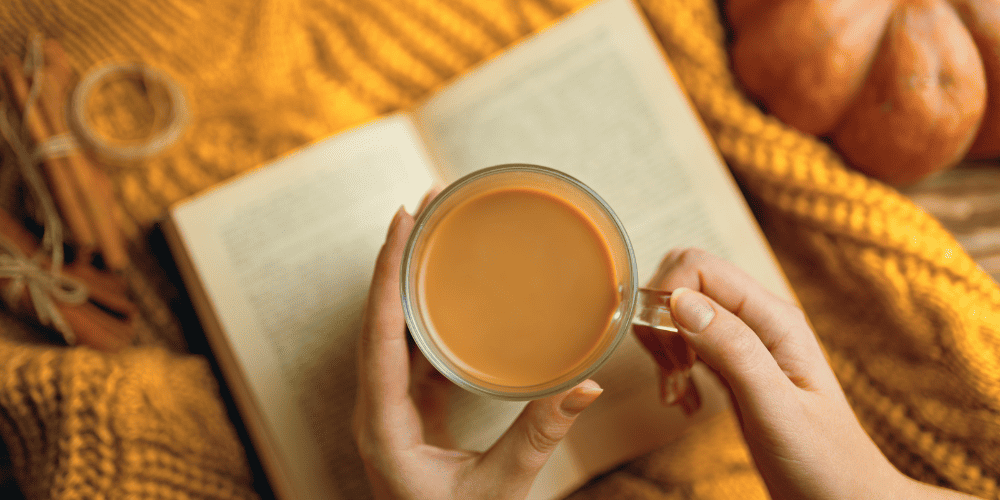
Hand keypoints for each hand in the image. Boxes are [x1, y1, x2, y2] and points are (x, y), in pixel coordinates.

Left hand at [353, 204, 602, 499]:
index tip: (402, 222)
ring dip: (407, 278)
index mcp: (385, 426)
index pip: (379, 336)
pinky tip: (441, 285)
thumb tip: (588, 384)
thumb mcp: (501, 488)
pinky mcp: (407, 409)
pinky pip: (408, 347)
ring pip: (390, 328)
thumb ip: (540, 437)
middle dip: (396, 258)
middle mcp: (377, 409)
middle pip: (378, 318)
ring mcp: (389, 406)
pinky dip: (422, 309)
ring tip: (431, 228)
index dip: (387, 275)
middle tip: (424, 205)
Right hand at [642, 248, 978, 499]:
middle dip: (660, 324)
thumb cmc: (824, 460)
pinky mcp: (732, 368)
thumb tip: (679, 300)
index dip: (667, 298)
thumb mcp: (775, 405)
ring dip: (663, 351)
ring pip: (677, 316)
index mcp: (774, 318)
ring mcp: (743, 344)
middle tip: (673, 373)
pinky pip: (684, 347)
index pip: (698, 267)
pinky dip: (671, 371)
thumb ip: (732, 348)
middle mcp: (757, 321)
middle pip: (682, 285)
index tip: (669, 352)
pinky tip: (684, 402)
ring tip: (678, 393)